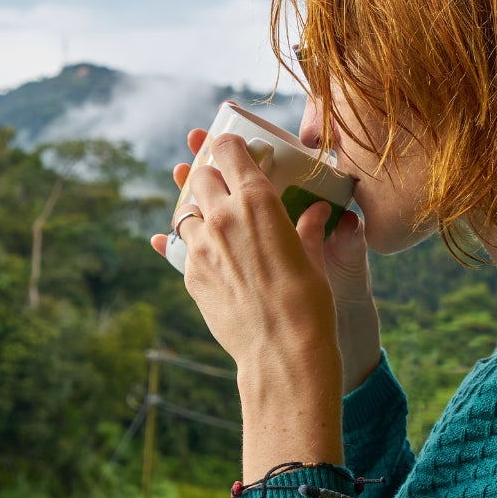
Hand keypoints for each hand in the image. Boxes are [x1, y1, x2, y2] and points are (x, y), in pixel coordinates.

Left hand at [151, 129, 381, 394]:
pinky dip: (192, 245)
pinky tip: (205, 252)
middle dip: (210, 176)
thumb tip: (316, 212)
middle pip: (200, 176)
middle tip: (224, 186)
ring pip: (186, 211)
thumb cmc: (308, 303)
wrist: (281, 352)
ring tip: (215, 223)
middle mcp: (222, 216)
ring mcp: (200, 245)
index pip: (229, 150)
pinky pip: (180, 248)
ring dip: (198, 212)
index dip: (229, 145)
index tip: (233, 148)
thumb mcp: (313, 257)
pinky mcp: (189, 274)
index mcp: (257, 200)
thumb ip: (306, 228)